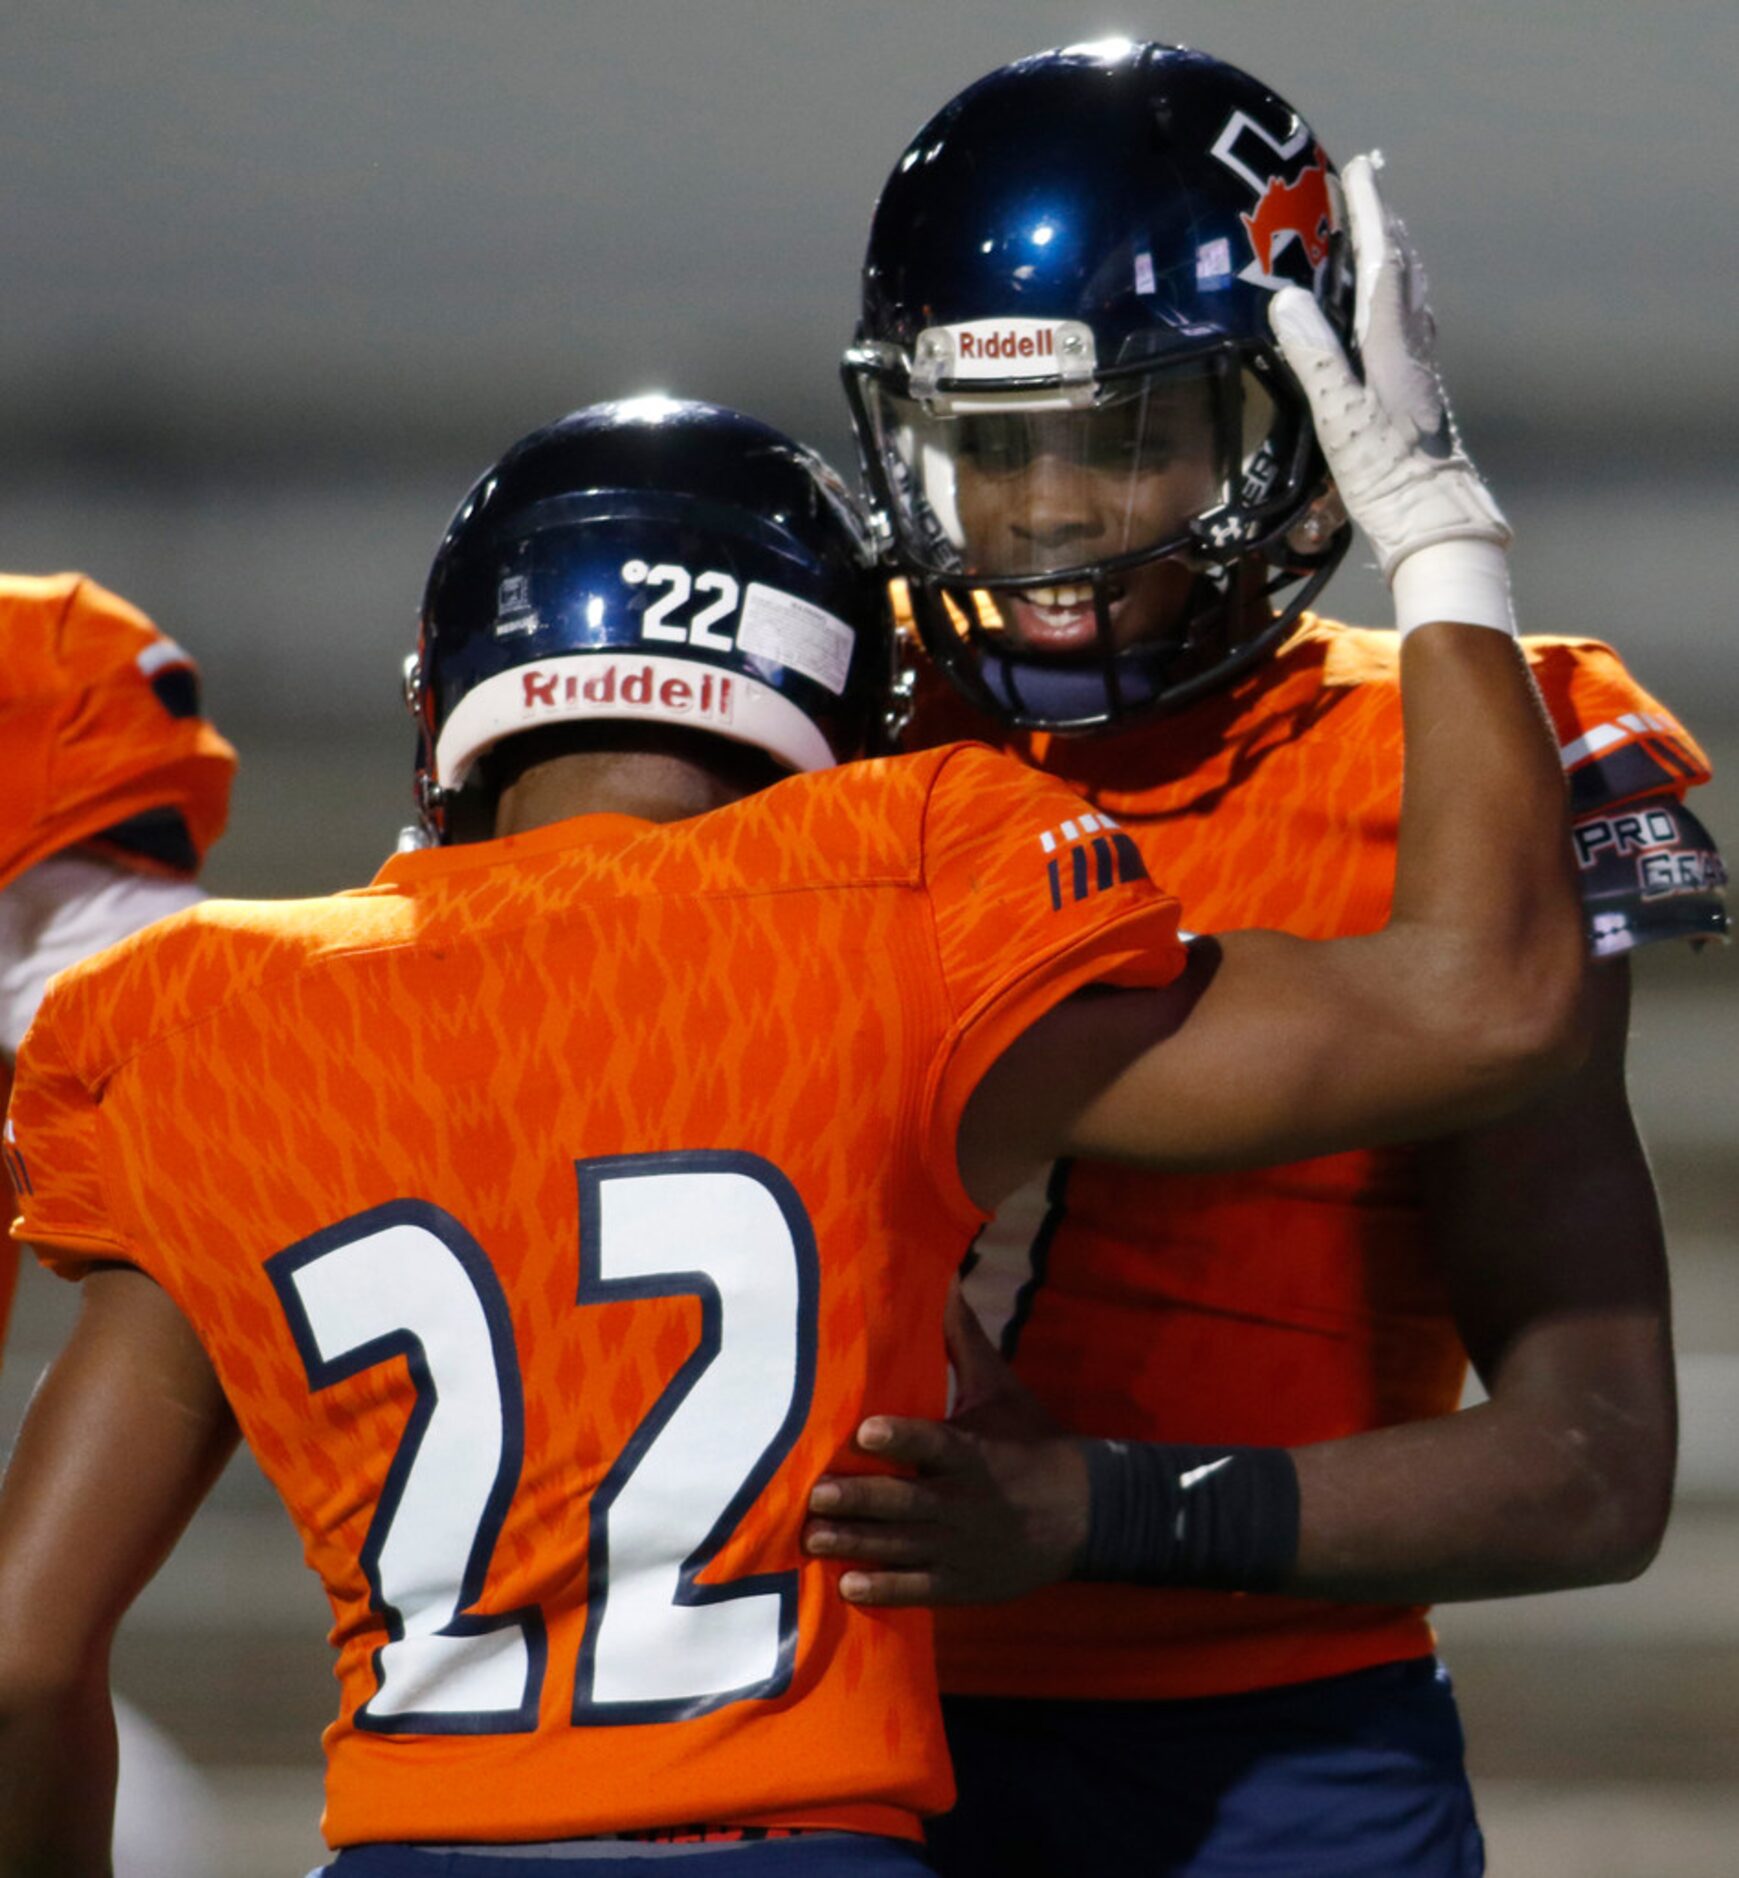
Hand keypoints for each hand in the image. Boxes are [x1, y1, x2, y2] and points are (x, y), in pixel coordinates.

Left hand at [803, 1288, 1089, 1605]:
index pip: (932, 1442)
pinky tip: (849, 1586)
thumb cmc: (1030, 1442)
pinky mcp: (961, 1581)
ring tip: (814, 1538)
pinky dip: (884, 1588)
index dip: (900, 1438)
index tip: (864, 1431)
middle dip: (859, 1499)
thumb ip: (963, 1339)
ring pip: (901, 1545)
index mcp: (971, 1452)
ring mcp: (960, 1546)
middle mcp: (962, 1501)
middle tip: (817, 1495)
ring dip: (856, 1542)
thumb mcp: (1001, 1388)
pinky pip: (918, 1588)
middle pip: (905, 1501)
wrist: (1083, 1515)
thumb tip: (944, 1277)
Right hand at [1271, 154, 1511, 629]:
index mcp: (1394, 344)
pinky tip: (1388, 303)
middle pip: (1404, 266)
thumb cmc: (1386, 474)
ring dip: (1396, 251)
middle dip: (1385, 220)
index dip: (1370, 212)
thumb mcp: (1340, 416)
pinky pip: (1409, 317)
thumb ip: (1315, 355)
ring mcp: (1421, 367)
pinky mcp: (1420, 389)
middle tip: (1368, 182)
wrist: (1433, 519)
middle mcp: (1414, 346)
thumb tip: (1286, 298)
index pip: (1382, 260)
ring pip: (1412, 290)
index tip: (1360, 167)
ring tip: (1379, 227)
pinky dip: (1397, 289)